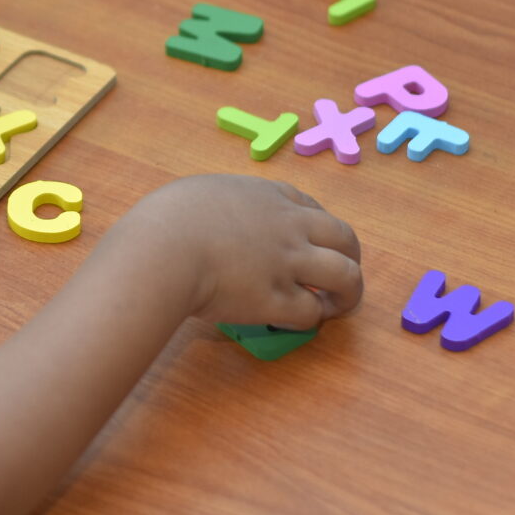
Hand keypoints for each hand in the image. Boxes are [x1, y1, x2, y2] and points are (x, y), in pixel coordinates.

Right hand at [120, 175, 363, 329]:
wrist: (164, 249)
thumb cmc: (168, 218)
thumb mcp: (202, 193)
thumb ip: (225, 205)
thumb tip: (216, 222)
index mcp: (269, 196)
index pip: (313, 208)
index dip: (320, 228)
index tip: (314, 242)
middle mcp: (289, 226)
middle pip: (345, 239)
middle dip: (350, 258)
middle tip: (340, 277)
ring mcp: (289, 264)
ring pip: (345, 276)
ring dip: (347, 294)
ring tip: (336, 307)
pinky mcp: (278, 301)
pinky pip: (310, 313)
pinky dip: (307, 319)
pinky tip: (292, 321)